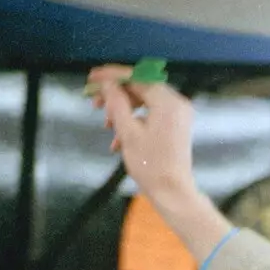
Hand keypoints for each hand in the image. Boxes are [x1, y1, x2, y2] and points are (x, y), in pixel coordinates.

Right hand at [87, 65, 230, 262]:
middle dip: (115, 96)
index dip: (111, 76)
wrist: (173, 194)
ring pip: (143, 103)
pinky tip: (118, 140)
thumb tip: (107, 83)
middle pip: (140, 88)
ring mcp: (178, 115)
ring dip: (122, 112)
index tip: (92, 77)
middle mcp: (176, 103)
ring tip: (106, 125)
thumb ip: (116, 102)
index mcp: (167, 102)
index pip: (136, 77)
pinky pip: (151, 116)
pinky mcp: (175, 127)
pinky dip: (134, 123)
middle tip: (94, 103)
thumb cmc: (151, 166)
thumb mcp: (128, 132)